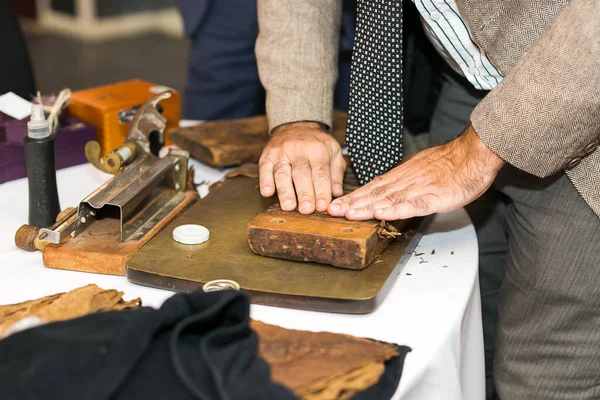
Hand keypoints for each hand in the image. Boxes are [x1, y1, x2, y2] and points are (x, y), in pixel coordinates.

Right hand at [259, 122, 345, 213]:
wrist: (297, 125)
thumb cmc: (317, 144)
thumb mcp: (334, 152)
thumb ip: (336, 173)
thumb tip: (336, 192)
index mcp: (318, 149)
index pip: (320, 172)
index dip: (321, 190)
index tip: (322, 206)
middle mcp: (298, 149)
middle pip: (301, 174)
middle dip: (304, 193)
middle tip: (306, 210)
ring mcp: (281, 152)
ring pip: (282, 172)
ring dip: (285, 191)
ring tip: (288, 206)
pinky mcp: (267, 155)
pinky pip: (264, 168)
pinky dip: (265, 181)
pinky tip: (267, 193)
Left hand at [327, 124, 504, 219]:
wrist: (474, 153)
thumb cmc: (452, 164)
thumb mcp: (422, 170)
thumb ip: (406, 183)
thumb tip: (390, 193)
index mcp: (402, 176)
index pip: (372, 187)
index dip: (353, 197)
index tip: (336, 205)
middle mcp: (405, 181)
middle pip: (374, 194)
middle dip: (352, 204)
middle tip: (331, 212)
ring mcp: (418, 188)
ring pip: (388, 199)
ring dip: (366, 207)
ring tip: (348, 215)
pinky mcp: (433, 196)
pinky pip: (412, 204)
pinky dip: (395, 209)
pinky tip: (381, 214)